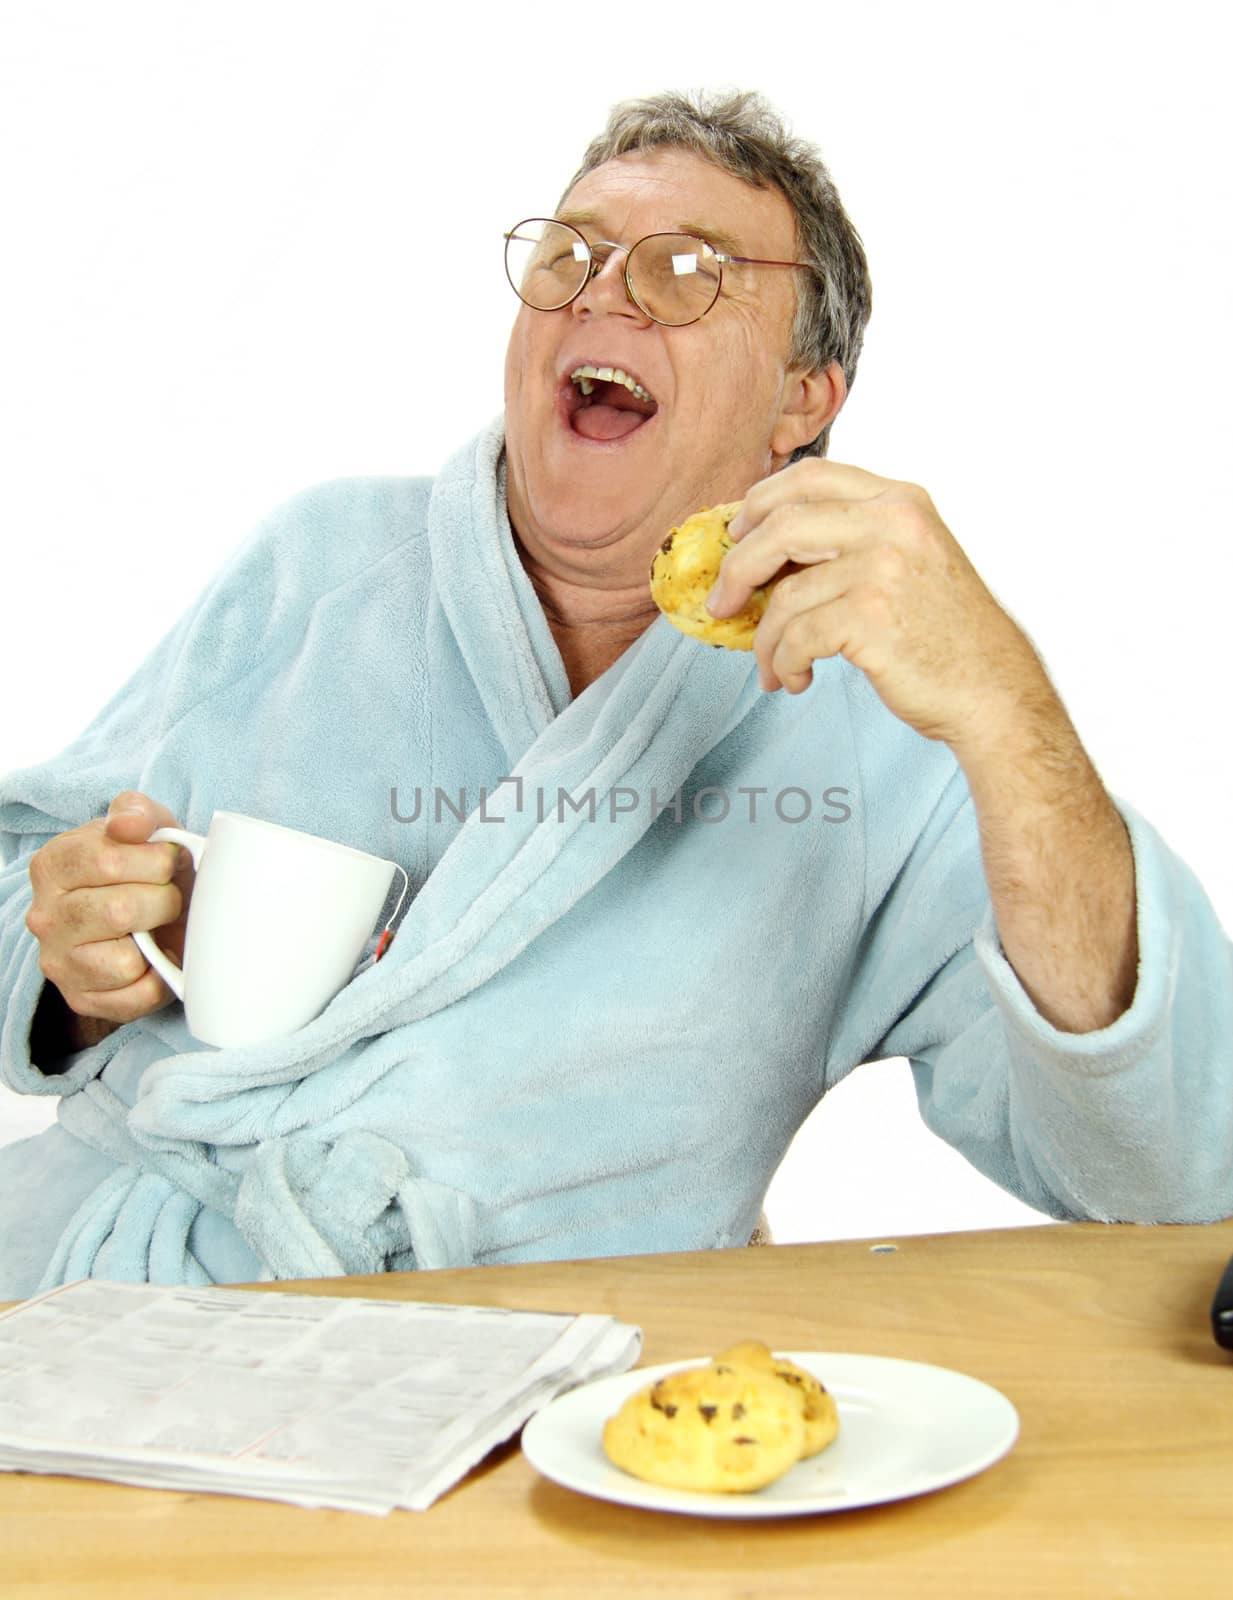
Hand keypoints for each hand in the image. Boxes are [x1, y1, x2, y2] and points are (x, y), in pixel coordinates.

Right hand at [25, 791, 194, 1025]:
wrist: (145, 918)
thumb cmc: (145, 869)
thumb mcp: (144, 828)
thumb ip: (136, 813)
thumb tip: (128, 825)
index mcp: (52, 864)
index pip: (108, 860)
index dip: (155, 861)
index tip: (167, 863)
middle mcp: (46, 916)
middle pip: (119, 910)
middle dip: (164, 901)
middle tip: (168, 897)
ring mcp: (60, 962)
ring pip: (126, 960)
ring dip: (158, 942)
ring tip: (156, 927)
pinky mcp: (82, 998)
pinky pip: (138, 995)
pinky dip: (160, 977)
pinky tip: (155, 957)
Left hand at [706, 459, 1052, 752]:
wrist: (993, 691)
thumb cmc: (945, 636)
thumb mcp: (908, 563)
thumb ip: (852, 543)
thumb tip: (764, 551)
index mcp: (900, 500)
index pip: (810, 476)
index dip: (759, 502)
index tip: (736, 535)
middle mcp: (893, 523)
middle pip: (781, 524)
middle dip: (739, 568)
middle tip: (723, 603)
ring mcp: (883, 567)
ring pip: (784, 595)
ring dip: (765, 640)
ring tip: (772, 666)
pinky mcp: (870, 617)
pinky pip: (795, 636)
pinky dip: (783, 664)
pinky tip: (794, 679)